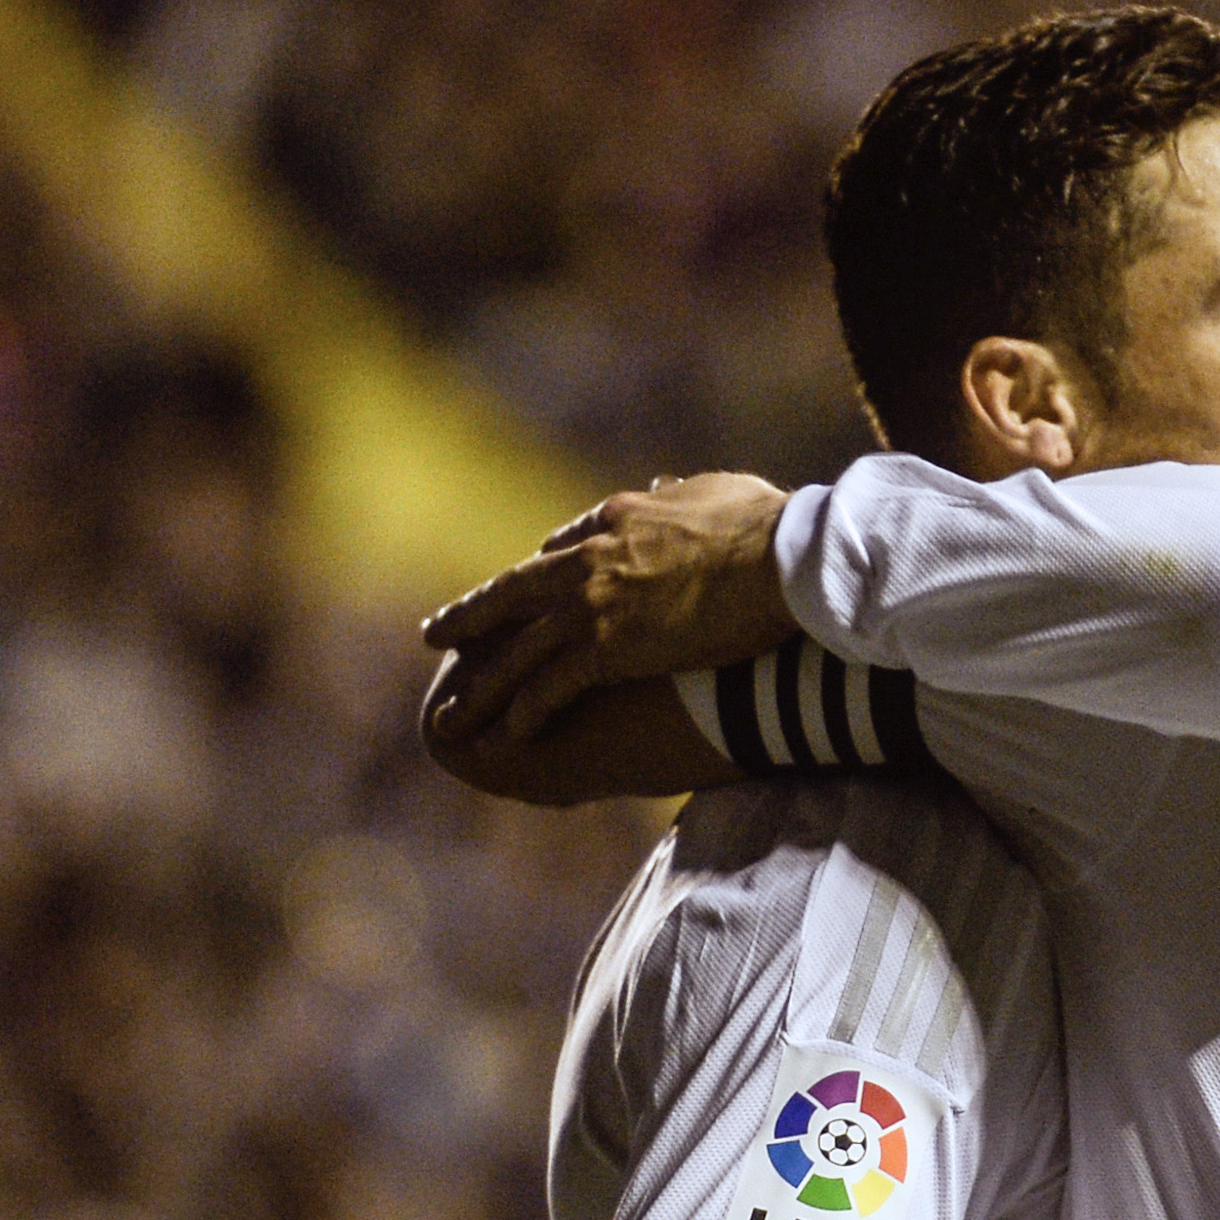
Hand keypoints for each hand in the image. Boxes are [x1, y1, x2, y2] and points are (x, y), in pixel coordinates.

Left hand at [422, 473, 796, 746]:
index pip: (560, 546)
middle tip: (436, 636)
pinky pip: (550, 685)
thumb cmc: (769, 526)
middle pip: (512, 593)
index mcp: (615, 518)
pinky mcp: (607, 647)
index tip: (522, 590)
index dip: (539, 571)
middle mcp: (588, 560)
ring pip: (517, 649)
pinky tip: (508, 732)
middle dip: (470, 618)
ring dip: (480, 685)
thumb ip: (683, 493)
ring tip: (450, 714)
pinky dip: (527, 709)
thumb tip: (667, 487)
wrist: (782, 559)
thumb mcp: (718, 490)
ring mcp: (592, 605)